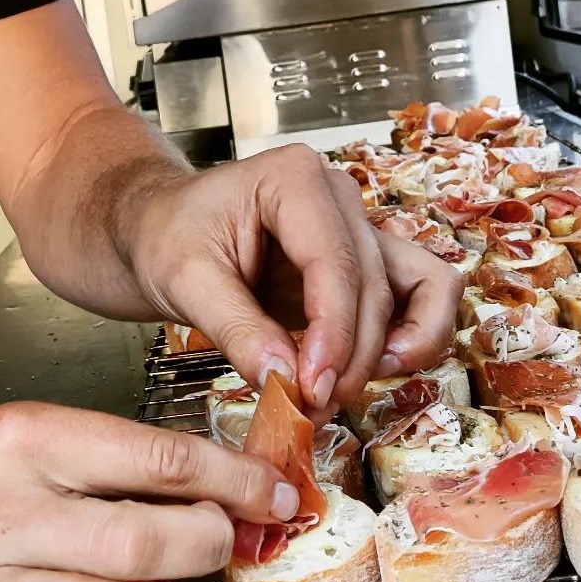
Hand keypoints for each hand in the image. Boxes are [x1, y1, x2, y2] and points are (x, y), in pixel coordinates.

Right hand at [0, 403, 299, 581]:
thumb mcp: (18, 434)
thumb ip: (102, 452)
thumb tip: (198, 477)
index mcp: (25, 439)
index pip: (156, 459)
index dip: (231, 479)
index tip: (270, 489)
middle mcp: (8, 511)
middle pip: (149, 542)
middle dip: (211, 544)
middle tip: (232, 538)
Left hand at [124, 146, 462, 414]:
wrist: (160, 230)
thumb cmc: (168, 236)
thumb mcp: (185, 280)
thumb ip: (237, 329)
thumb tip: (285, 380)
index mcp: (293, 177)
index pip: (335, 260)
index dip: (333, 332)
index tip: (313, 385)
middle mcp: (338, 194)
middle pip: (374, 283)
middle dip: (353, 354)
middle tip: (314, 404)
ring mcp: (358, 225)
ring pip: (420, 285)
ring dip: (400, 345)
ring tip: (351, 387)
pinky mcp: (364, 260)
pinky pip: (419, 292)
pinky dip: (415, 333)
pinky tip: (381, 369)